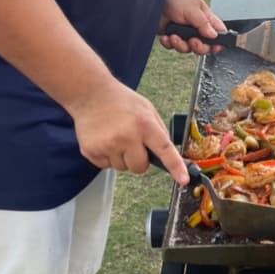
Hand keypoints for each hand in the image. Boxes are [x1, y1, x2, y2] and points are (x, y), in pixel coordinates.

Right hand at [69, 80, 188, 183]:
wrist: (91, 94)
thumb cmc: (121, 101)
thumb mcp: (147, 108)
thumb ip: (158, 130)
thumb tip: (165, 154)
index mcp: (144, 124)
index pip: (164, 149)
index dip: (176, 166)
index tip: (183, 179)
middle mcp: (126, 136)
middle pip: (140, 168)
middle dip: (138, 160)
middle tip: (131, 142)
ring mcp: (108, 145)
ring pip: (122, 168)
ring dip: (121, 157)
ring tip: (115, 136)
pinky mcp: (92, 151)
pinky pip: (106, 166)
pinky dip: (107, 157)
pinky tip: (104, 140)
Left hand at [158, 0, 225, 55]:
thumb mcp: (193, 9)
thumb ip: (204, 23)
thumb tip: (214, 35)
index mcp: (206, 20)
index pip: (217, 35)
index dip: (217, 43)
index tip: (214, 47)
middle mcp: (196, 28)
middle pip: (204, 47)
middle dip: (198, 47)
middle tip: (192, 41)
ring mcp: (184, 33)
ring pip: (188, 49)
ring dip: (180, 45)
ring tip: (174, 37)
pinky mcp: (172, 37)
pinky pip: (173, 47)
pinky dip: (169, 44)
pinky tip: (167, 37)